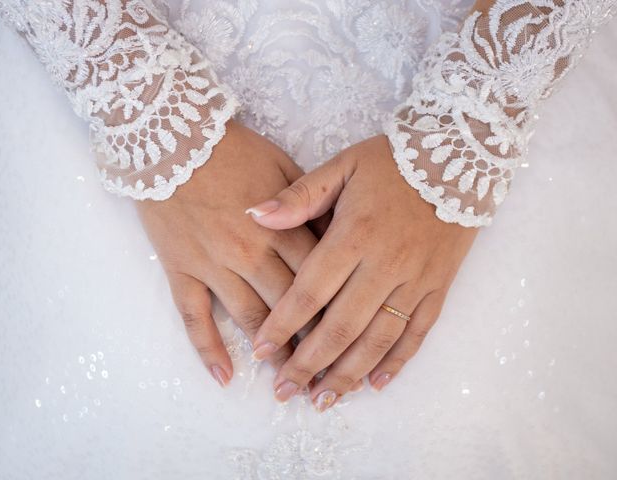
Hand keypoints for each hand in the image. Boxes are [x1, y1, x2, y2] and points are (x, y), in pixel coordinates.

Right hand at [136, 120, 317, 386]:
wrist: (171, 137)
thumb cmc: (233, 150)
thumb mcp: (282, 164)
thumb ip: (310, 204)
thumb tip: (334, 236)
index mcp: (281, 227)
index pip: (319, 278)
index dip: (338, 308)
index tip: (355, 335)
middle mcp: (251, 253)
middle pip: (290, 306)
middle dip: (312, 341)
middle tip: (330, 369)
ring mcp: (213, 265)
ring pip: (249, 318)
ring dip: (271, 352)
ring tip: (289, 381)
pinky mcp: (181, 270)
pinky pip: (194, 317)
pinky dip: (208, 348)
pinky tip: (223, 375)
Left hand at [247, 135, 477, 409]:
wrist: (459, 157)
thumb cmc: (391, 162)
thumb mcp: (342, 166)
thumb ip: (299, 196)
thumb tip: (254, 215)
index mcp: (353, 235)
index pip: (310, 291)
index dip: (283, 324)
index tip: (261, 351)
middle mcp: (383, 265)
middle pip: (341, 327)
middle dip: (308, 364)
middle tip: (284, 391)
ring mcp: (414, 281)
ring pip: (378, 340)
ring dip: (348, 375)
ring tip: (322, 401)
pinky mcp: (438, 287)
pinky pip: (417, 333)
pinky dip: (396, 363)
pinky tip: (375, 385)